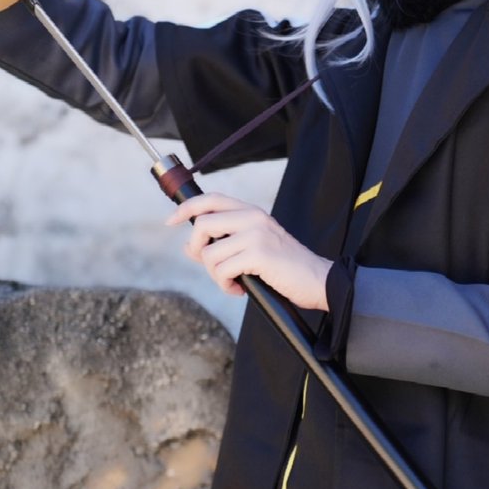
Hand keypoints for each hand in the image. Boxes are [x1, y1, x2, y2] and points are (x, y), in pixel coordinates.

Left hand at [165, 192, 332, 310]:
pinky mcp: (258, 254)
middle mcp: (252, 217)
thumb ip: (223, 243)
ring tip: (233, 282)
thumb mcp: (253, 248)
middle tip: (212, 267)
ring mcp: (255, 234)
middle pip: (201, 224)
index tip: (171, 221)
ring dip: (215, 275)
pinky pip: (222, 270)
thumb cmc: (285, 267)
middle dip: (197, 250)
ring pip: (209, 253)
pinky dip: (226, 286)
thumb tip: (187, 247)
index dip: (186, 208)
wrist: (317, 280)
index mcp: (251, 212)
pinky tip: (240, 289)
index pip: (210, 199)